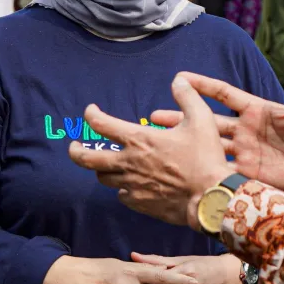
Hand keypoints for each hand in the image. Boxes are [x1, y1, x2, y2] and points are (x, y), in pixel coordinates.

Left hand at [68, 77, 233, 230]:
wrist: (210, 197)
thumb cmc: (205, 157)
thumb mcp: (202, 119)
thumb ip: (188, 97)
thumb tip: (178, 80)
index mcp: (139, 139)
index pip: (102, 125)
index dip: (91, 115)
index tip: (90, 111)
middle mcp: (129, 163)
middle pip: (87, 159)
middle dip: (75, 151)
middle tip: (73, 147)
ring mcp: (131, 185)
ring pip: (103, 179)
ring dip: (101, 169)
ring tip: (104, 165)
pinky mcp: (139, 203)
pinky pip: (121, 195)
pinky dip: (122, 188)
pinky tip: (130, 185)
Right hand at [152, 56, 283, 196]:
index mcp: (256, 109)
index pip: (224, 93)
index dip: (203, 85)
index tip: (180, 78)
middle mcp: (245, 129)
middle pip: (207, 121)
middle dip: (182, 117)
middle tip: (154, 116)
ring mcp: (244, 152)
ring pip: (208, 146)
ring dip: (186, 144)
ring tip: (161, 142)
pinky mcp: (248, 173)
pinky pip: (222, 170)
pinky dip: (203, 170)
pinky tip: (184, 172)